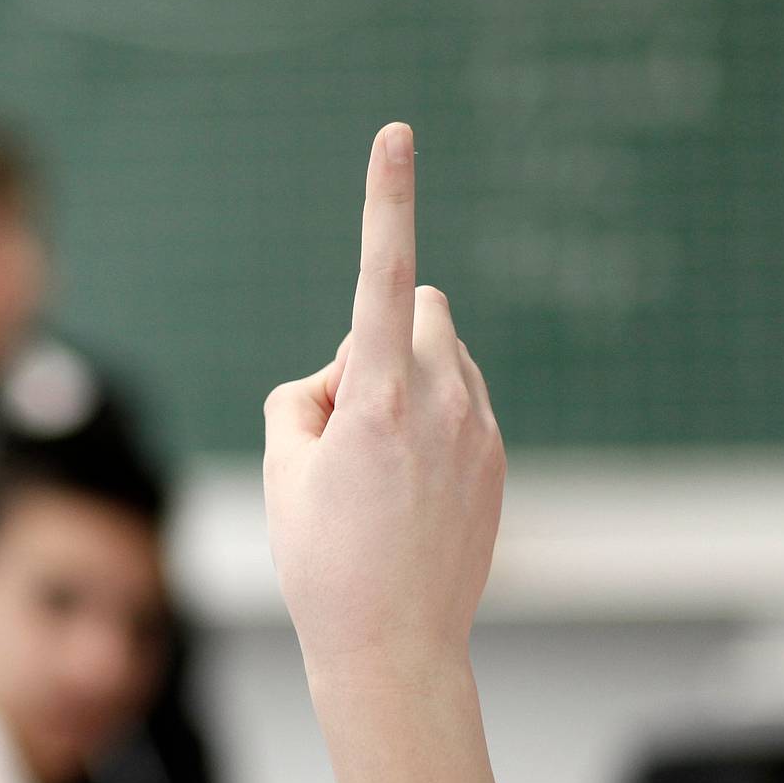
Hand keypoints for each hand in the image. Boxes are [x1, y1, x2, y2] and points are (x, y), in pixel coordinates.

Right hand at [262, 123, 504, 685]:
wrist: (393, 648)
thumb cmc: (322, 558)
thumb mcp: (284, 465)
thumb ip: (308, 392)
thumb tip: (351, 375)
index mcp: (378, 396)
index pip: (379, 272)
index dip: (386, 198)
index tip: (398, 134)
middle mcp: (441, 399)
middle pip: (418, 304)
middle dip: (380, 331)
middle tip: (343, 419)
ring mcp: (480, 427)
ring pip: (440, 353)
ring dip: (405, 378)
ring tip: (377, 467)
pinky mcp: (499, 456)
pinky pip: (460, 401)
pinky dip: (430, 421)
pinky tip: (408, 491)